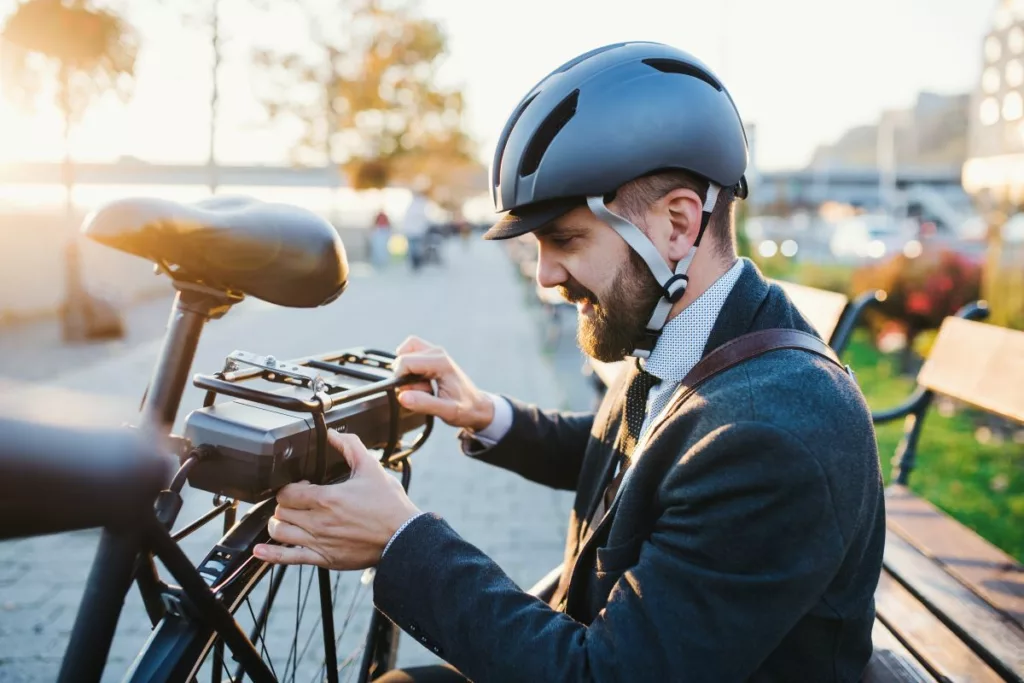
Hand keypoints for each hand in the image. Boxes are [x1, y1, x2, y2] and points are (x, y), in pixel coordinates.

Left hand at [253, 431, 420, 569]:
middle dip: (285, 503)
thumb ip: (350, 447)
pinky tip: (260, 551)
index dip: (290, 486)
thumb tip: (334, 434)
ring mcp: (319, 542)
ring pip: (279, 532)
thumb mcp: (371, 468)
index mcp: (327, 498)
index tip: (301, 484)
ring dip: (278, 523)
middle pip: (281, 511)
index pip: (288, 492)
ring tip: (287, 518)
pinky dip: (270, 554)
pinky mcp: (324, 559)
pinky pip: (289, 558)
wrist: (403, 537)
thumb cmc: (389, 506)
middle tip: (297, 500)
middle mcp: (319, 522)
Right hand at [392, 336, 493, 430]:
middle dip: (403, 375)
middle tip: (420, 391)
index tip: (410, 394)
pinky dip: (410, 369)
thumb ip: (424, 404)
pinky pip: (411, 356)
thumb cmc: (466, 409)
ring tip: (421, 386)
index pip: (405, 361)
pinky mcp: (432, 357)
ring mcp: (435, 353)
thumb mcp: (447, 412)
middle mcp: (437, 353)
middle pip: (403, 354)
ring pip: (406, 351)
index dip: (400, 379)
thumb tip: (402, 396)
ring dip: (406, 370)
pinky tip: (422, 383)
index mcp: (441, 363)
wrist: (478, 407)